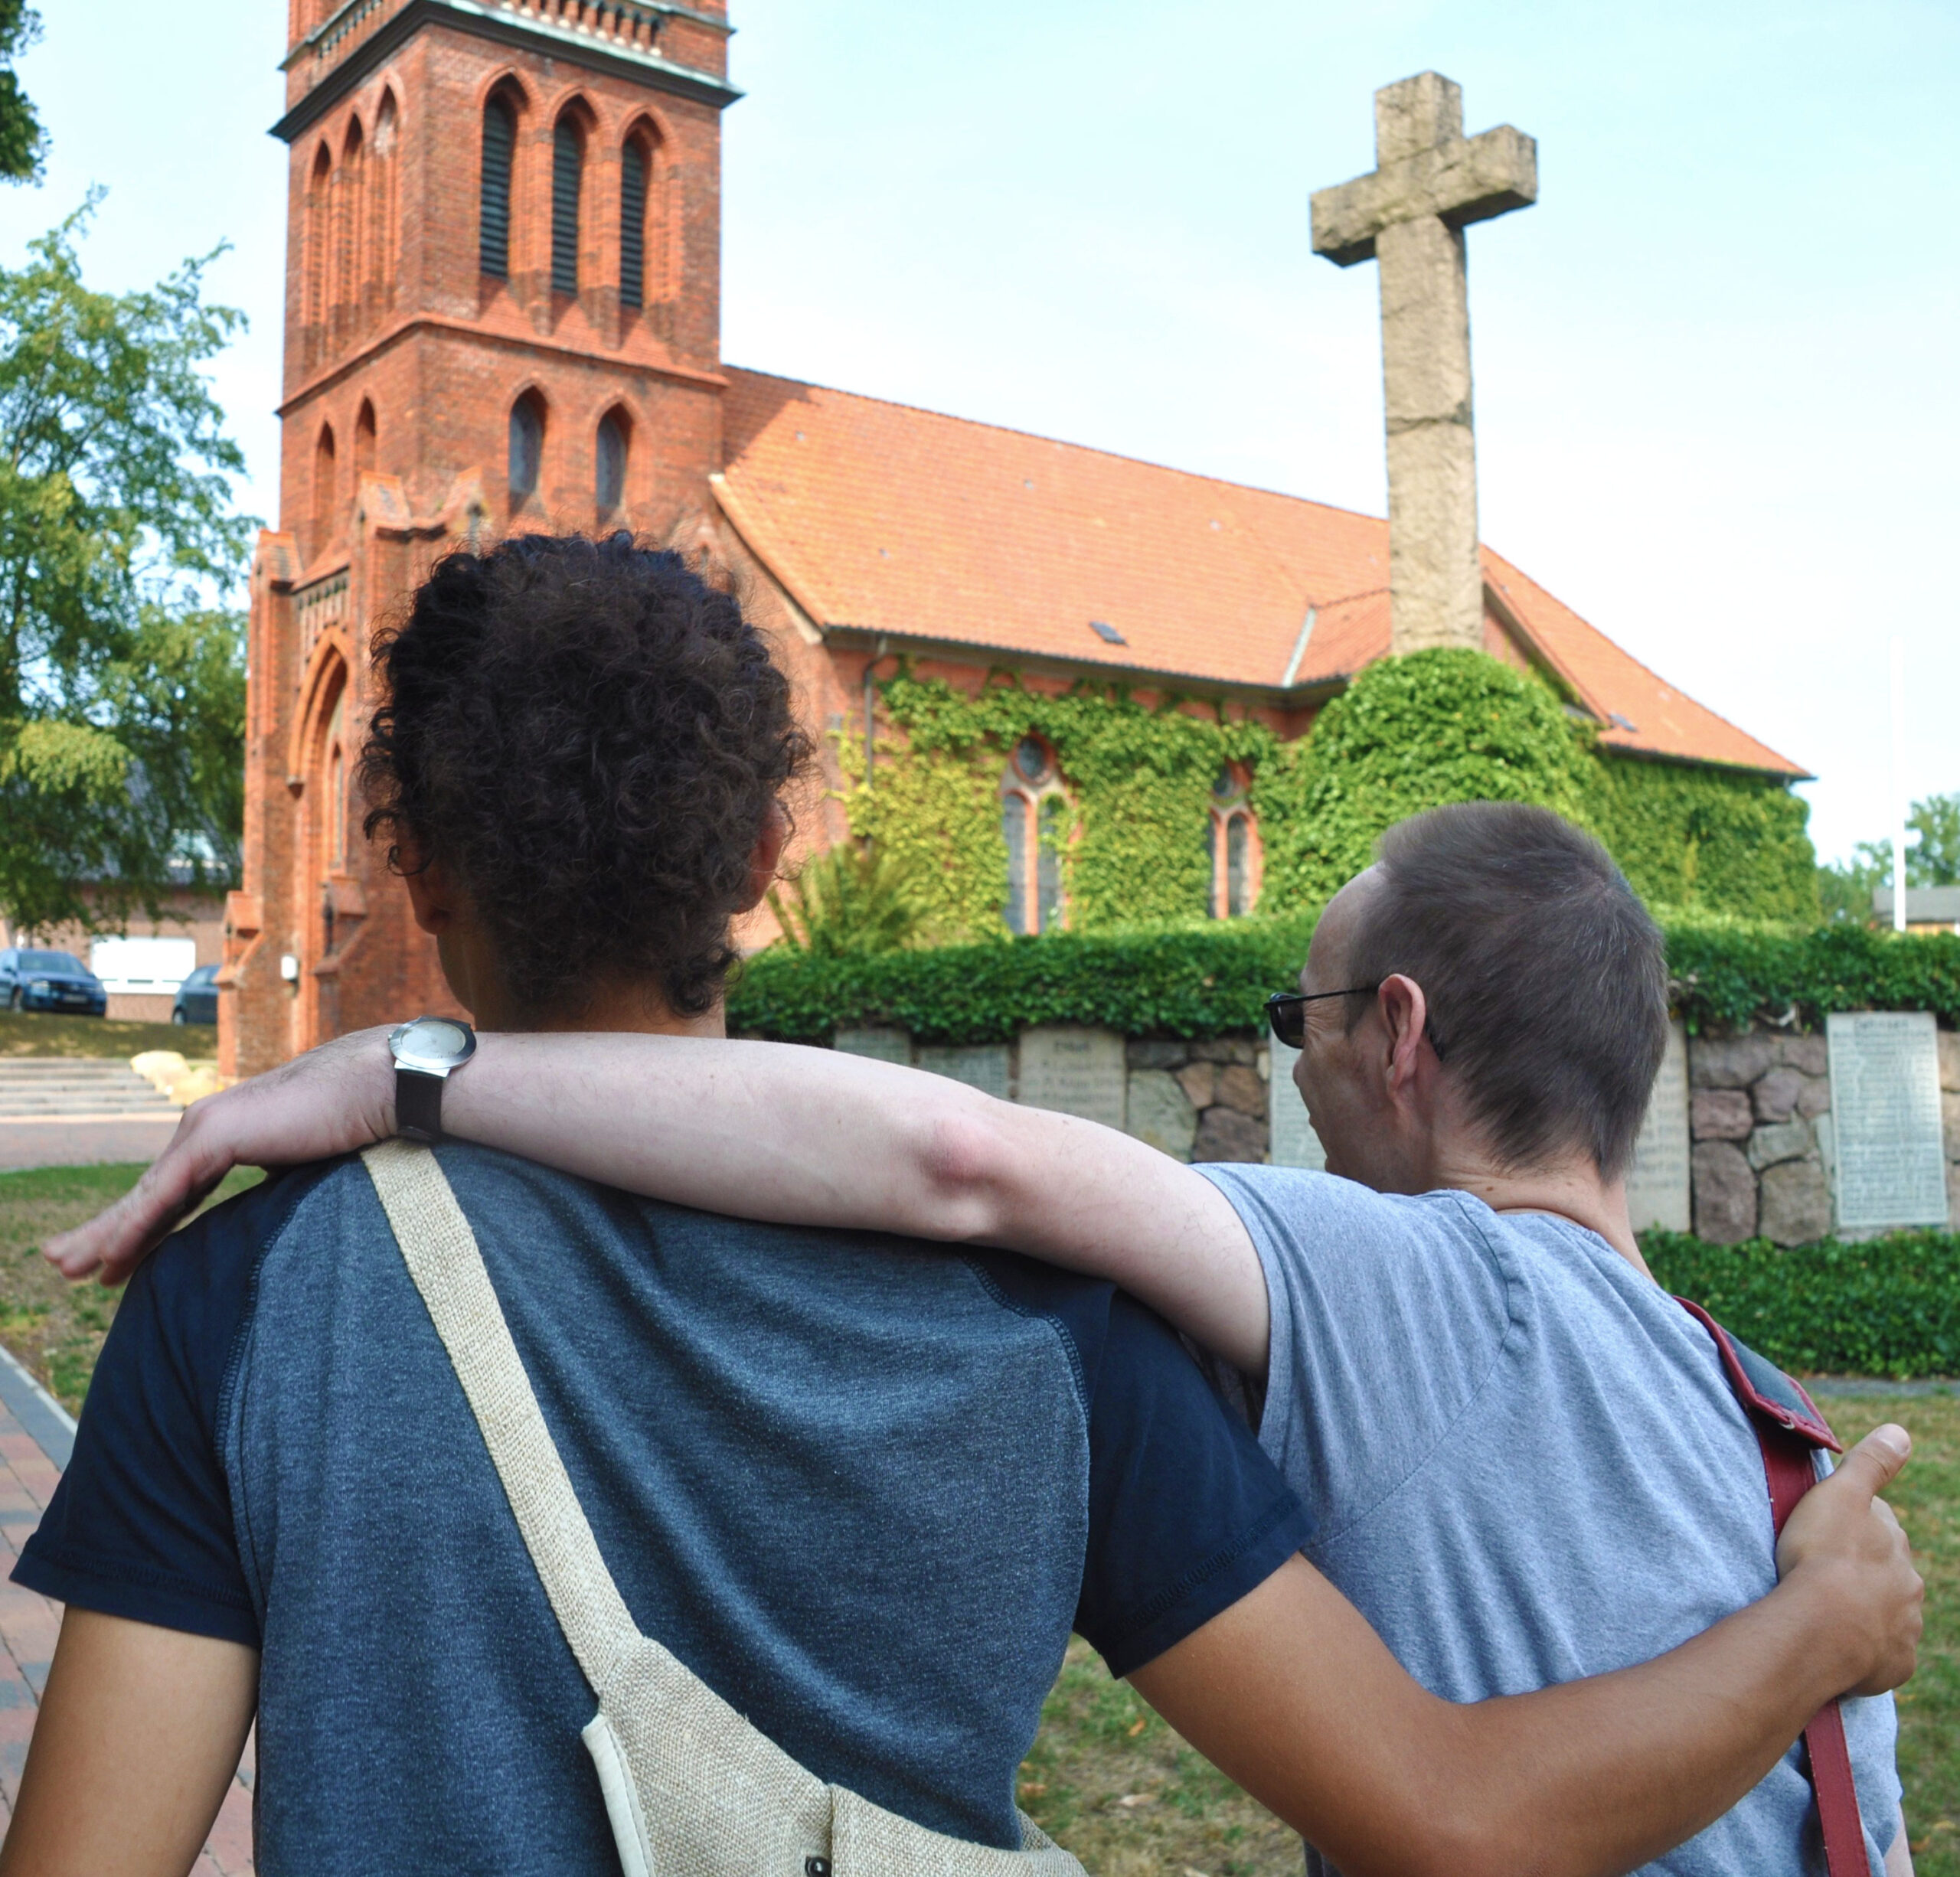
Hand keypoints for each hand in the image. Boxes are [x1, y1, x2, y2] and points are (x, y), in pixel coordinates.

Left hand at [43, 1026, 398, 1285]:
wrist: (380, 1087)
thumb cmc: (357, 1122)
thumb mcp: (303, 1165)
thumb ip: (275, 1186)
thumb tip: (271, 1224)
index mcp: (229, 1135)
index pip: (175, 1190)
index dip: (145, 1225)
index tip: (116, 1258)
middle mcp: (206, 1127)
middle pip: (148, 1193)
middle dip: (104, 1230)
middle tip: (63, 1261)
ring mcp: (206, 1128)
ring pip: (147, 1196)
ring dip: (105, 1234)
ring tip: (68, 1264)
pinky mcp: (215, 1136)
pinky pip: (166, 1195)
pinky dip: (135, 1228)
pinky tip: (108, 1256)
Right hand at [1776, 1424, 1921, 1697]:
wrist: (1823, 1626)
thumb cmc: (1825, 1555)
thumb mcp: (1841, 1494)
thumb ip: (1872, 1462)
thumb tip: (1902, 1431)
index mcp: (1896, 1545)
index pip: (1881, 1526)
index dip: (1854, 1525)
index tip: (1828, 1528)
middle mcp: (1909, 1586)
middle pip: (1887, 1572)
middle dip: (1864, 1570)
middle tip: (1823, 1571)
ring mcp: (1904, 1629)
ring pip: (1886, 1614)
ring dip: (1864, 1609)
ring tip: (1827, 1610)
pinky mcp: (1895, 1665)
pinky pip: (1881, 1654)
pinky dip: (1865, 1648)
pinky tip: (1839, 1643)